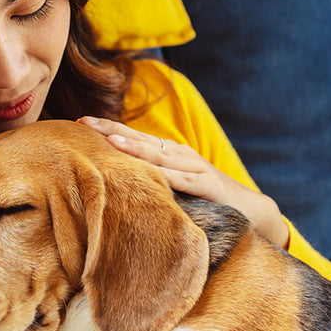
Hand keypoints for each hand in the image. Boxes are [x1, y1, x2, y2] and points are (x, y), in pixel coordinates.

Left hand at [78, 117, 289, 248]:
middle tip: (82, 122)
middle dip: (110, 130)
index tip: (79, 122)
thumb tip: (114, 183)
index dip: (106, 128)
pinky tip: (150, 172)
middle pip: (140, 139)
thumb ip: (150, 181)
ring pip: (159, 156)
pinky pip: (184, 180)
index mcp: (169, 154)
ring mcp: (196, 168)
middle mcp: (180, 155)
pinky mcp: (209, 186)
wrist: (251, 209)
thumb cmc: (206, 199)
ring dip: (135, 147)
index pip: (133, 137)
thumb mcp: (174, 186)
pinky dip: (166, 176)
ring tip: (110, 140)